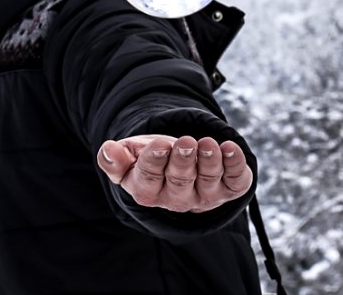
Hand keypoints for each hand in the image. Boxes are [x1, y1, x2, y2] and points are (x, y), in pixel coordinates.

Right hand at [96, 134, 252, 212]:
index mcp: (148, 192)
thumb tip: (107, 150)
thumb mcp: (130, 156)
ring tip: (208, 143)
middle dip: (184, 161)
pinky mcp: (228, 189)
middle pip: (180, 182)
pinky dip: (235, 165)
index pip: (149, 180)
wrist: (182, 162)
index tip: (159, 145)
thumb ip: (116, 157)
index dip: (154, 162)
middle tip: (186, 142)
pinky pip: (235, 181)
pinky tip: (231, 148)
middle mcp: (177, 199)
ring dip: (210, 161)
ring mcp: (205, 196)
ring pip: (208, 181)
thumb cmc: (152, 157)